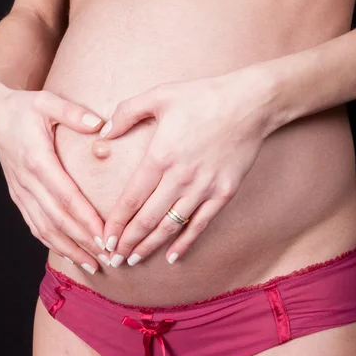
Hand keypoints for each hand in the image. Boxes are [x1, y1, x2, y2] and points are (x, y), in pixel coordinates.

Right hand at [0, 82, 109, 273]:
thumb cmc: (25, 108)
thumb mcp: (48, 101)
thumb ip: (74, 112)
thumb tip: (99, 124)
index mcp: (37, 160)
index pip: (66, 197)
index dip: (86, 219)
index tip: (105, 235)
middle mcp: (28, 181)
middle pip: (58, 219)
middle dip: (83, 242)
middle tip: (108, 258)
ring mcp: (21, 192)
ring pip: (45, 228)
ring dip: (69, 249)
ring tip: (93, 265)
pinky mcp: (19, 197)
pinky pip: (35, 225)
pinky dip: (52, 242)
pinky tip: (69, 254)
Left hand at [100, 65, 277, 265]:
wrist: (251, 103)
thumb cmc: (203, 96)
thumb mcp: (159, 94)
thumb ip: (126, 112)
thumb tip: (103, 133)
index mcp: (160, 156)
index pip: (131, 199)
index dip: (116, 224)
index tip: (104, 239)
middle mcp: (179, 178)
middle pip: (147, 220)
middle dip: (127, 243)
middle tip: (113, 259)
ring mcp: (203, 189)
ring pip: (170, 227)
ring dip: (150, 247)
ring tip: (133, 261)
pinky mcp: (223, 194)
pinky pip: (200, 224)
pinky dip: (185, 243)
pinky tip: (172, 256)